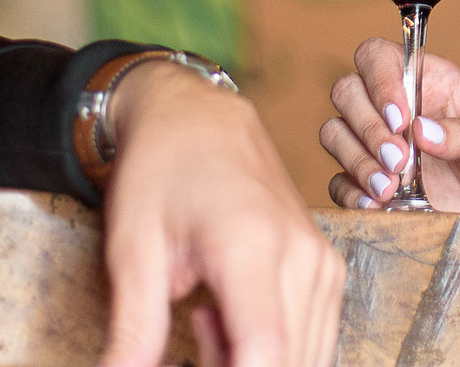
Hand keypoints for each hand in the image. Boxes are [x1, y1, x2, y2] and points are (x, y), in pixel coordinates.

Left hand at [98, 62, 345, 366]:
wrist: (197, 117)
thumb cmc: (160, 172)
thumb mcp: (131, 251)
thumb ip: (134, 330)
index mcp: (252, 245)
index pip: (265, 351)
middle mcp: (303, 255)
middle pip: (288, 363)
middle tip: (188, 333)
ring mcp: (324, 262)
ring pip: (305, 358)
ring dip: (251, 362)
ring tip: (201, 319)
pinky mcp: (328, 269)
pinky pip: (311, 340)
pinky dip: (271, 351)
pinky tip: (228, 316)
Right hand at [320, 41, 459, 219]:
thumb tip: (420, 130)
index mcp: (429, 82)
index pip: (378, 57)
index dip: (379, 80)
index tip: (400, 119)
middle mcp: (398, 108)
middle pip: (348, 92)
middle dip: (367, 127)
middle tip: (399, 161)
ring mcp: (381, 146)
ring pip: (335, 133)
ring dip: (356, 160)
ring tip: (390, 189)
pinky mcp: (374, 184)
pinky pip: (339, 180)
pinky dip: (350, 191)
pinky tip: (375, 204)